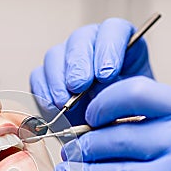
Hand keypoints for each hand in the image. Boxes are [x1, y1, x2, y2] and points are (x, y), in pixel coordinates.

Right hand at [30, 18, 152, 124]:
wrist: (105, 140)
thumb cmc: (123, 120)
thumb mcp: (133, 108)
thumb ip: (122, 95)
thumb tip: (102, 90)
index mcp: (121, 47)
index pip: (113, 30)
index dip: (108, 48)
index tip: (106, 74)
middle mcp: (91, 49)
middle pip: (80, 39)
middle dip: (78, 64)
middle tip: (79, 86)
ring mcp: (66, 62)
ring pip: (55, 56)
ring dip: (58, 79)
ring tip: (64, 102)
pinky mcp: (46, 79)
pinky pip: (38, 77)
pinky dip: (43, 92)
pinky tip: (54, 107)